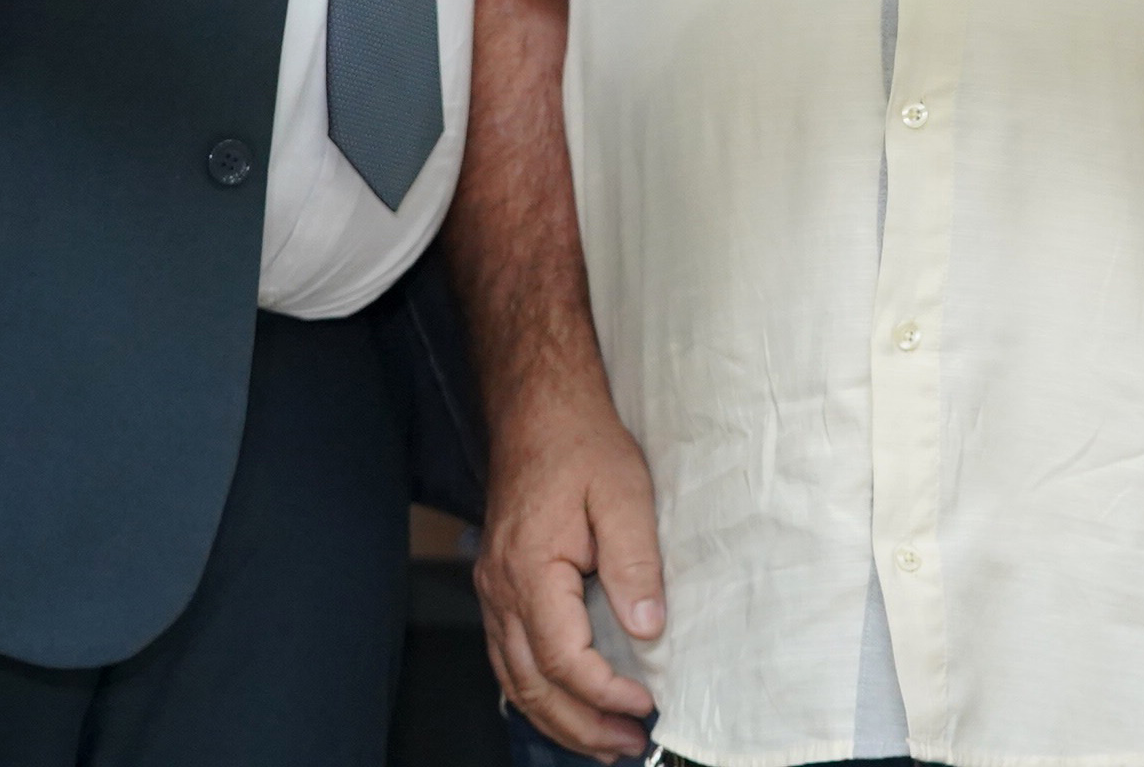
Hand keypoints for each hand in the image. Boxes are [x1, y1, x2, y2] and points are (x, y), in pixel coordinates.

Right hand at [471, 395, 665, 760]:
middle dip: (581, 725)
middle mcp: (501, 589)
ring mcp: (494, 590)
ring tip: (602, 742)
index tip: (646, 701)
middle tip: (628, 743)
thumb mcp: (624, 493)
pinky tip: (564, 705)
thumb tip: (649, 628)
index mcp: (529, 571)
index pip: (564, 658)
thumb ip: (635, 563)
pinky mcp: (501, 586)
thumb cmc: (580, 444)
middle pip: (532, 684)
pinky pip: (508, 658)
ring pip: (514, 680)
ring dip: (557, 718)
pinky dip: (536, 693)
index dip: (605, 691)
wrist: (539, 410)